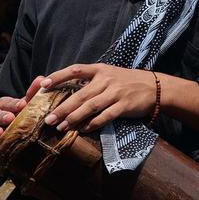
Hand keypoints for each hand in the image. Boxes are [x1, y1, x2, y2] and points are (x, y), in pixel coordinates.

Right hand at [0, 76, 46, 166]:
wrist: (5, 136)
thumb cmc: (17, 118)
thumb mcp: (25, 108)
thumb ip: (32, 95)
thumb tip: (42, 79)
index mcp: (2, 107)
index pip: (5, 102)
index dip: (13, 104)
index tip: (22, 105)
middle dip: (0, 116)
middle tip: (9, 119)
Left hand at [42, 64, 158, 132]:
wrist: (156, 87)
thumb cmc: (129, 82)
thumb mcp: (111, 74)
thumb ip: (92, 80)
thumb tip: (69, 91)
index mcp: (101, 70)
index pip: (75, 70)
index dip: (58, 77)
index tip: (43, 85)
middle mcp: (106, 80)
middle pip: (79, 95)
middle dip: (62, 108)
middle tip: (48, 119)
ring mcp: (115, 93)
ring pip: (90, 107)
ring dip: (73, 118)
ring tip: (61, 127)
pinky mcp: (124, 106)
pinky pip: (105, 116)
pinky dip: (92, 124)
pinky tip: (83, 130)